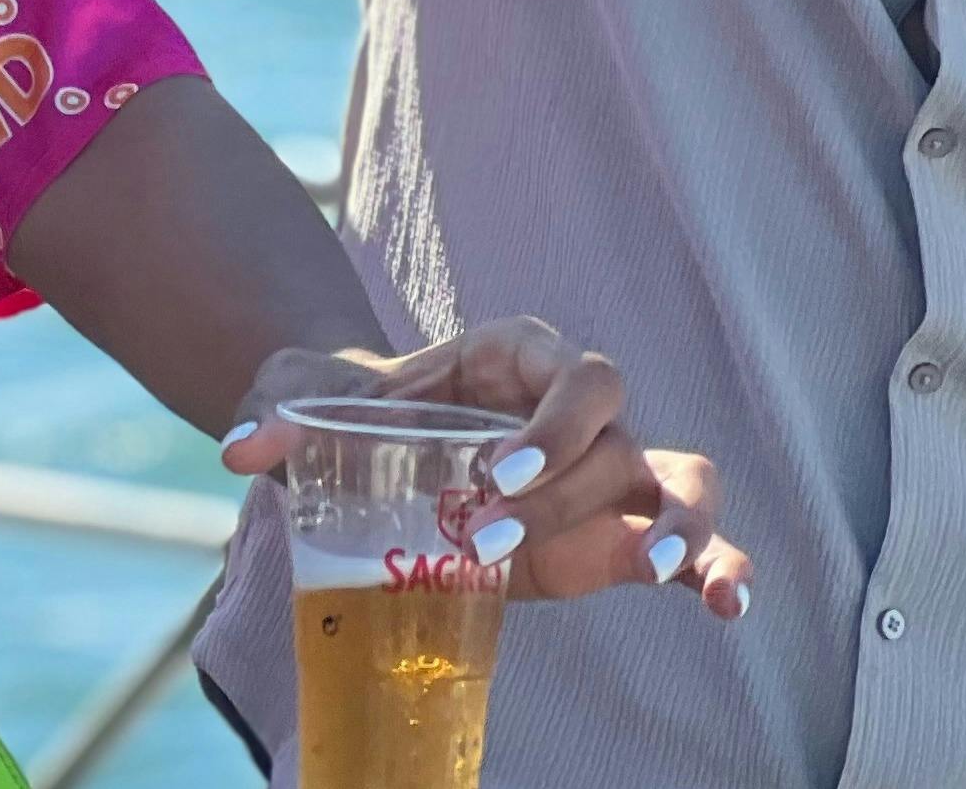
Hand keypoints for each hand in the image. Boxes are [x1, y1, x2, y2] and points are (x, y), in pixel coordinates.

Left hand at [224, 317, 753, 615]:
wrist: (376, 449)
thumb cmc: (355, 412)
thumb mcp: (313, 405)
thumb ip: (280, 417)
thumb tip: (238, 450)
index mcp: (516, 358)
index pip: (567, 367)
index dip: (549, 418)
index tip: (495, 471)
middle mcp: (575, 410)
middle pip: (612, 431)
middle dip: (564, 489)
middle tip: (488, 539)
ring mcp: (609, 471)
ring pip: (678, 477)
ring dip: (682, 524)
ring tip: (663, 570)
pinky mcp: (620, 535)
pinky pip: (694, 543)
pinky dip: (720, 568)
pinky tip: (728, 607)